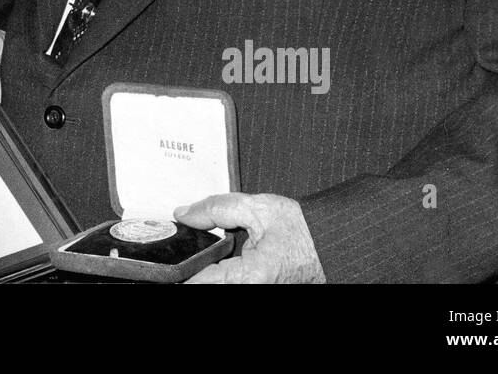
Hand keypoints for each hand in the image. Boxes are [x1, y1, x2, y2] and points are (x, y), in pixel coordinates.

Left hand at [174, 193, 325, 282]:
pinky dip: (218, 272)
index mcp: (250, 276)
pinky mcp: (256, 286)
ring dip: (206, 271)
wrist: (332, 244)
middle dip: (192, 267)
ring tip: (203, 253)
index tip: (165, 261)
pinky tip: (218, 260)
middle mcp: (251, 289)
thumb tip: (184, 214)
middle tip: (185, 250)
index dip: (178, 269)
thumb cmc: (305, 231)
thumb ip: (216, 208)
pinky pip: (226, 281)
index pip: (198, 282)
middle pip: (204, 283)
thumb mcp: (258, 208)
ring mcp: (254, 289)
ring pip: (215, 282)